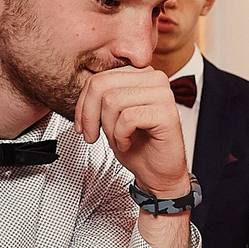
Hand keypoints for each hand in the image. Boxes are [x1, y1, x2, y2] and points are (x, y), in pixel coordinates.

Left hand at [75, 67, 190, 196]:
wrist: (156, 172)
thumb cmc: (137, 145)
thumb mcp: (110, 116)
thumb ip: (100, 97)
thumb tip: (82, 93)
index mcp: (140, 75)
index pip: (100, 77)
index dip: (83, 104)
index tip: (81, 125)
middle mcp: (154, 79)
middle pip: (103, 85)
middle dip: (89, 115)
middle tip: (92, 135)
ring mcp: (163, 94)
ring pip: (112, 100)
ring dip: (108, 128)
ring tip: (117, 140)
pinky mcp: (167, 113)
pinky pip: (128, 118)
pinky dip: (120, 136)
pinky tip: (127, 143)